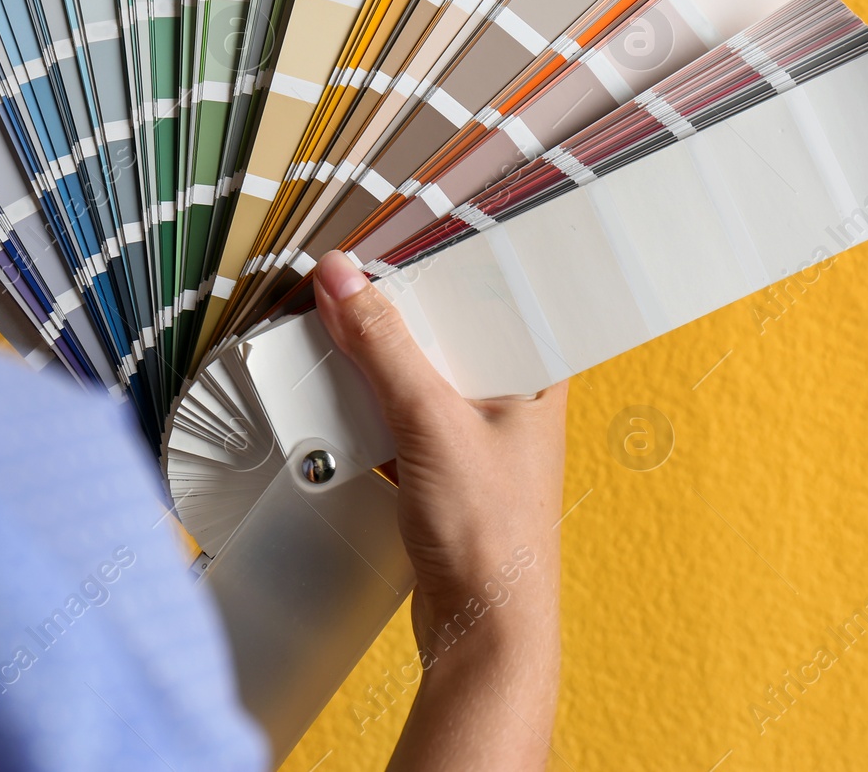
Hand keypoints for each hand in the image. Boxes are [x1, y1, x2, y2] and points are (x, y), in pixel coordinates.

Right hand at [314, 250, 566, 771]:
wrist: (480, 631)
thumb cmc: (490, 535)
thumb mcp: (430, 423)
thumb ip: (384, 348)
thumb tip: (343, 279)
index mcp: (536, 373)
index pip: (495, 290)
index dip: (445, 259)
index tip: (392, 236)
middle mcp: (513, 398)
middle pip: (448, 329)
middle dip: (396, 311)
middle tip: (344, 281)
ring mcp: (477, 435)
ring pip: (419, 374)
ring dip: (375, 360)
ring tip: (330, 328)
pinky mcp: (444, 467)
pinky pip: (400, 416)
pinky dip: (367, 406)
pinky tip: (334, 396)